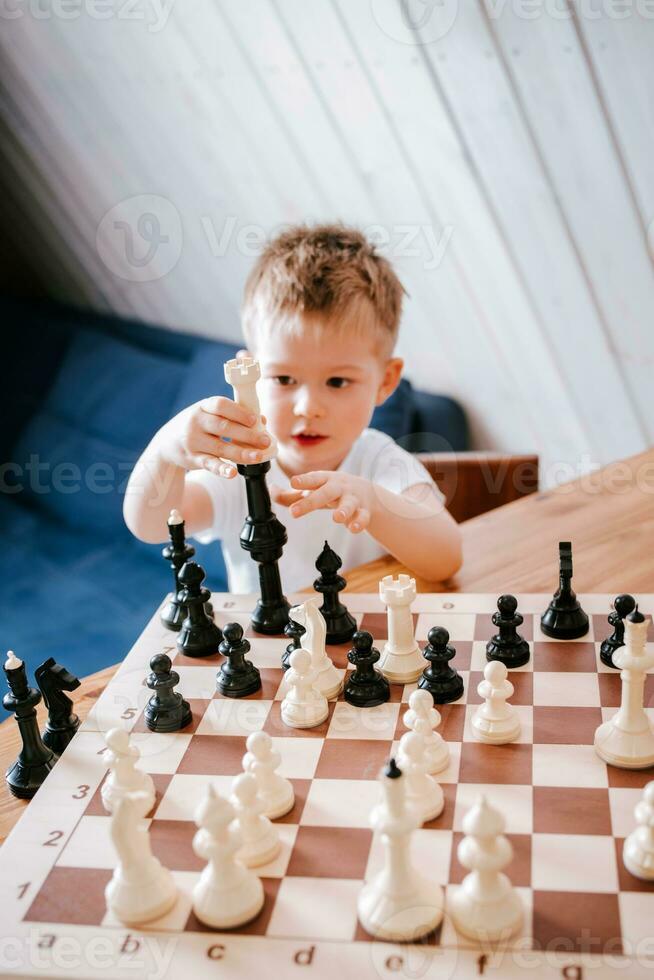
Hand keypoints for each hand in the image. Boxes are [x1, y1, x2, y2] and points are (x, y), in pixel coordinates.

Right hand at [153, 397, 270, 477]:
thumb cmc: (197, 426)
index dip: (239, 412)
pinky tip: (233, 472)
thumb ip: (233, 416)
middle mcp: (195, 422)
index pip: (221, 406)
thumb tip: (262, 421)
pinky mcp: (192, 459)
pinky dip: (221, 469)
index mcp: (202, 407)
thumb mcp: (208, 414)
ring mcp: (193, 441)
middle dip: (247, 435)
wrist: (166, 443)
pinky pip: (209, 464)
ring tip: (258, 457)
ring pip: (220, 448)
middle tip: (265, 441)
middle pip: (224, 427)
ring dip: (241, 453)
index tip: (255, 420)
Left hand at [280, 472, 372, 533]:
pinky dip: (359, 522)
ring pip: (349, 504)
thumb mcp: (314, 490)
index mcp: (325, 480)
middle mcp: (339, 487)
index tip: (292, 482)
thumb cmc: (333, 491)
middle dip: (311, 501)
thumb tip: (270, 491)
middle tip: (294, 512)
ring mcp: (353, 499)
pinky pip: (363, 517)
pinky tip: (353, 528)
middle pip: (326, 492)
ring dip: (343, 510)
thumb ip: (292, 495)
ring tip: (337, 518)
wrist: (367, 492)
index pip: (313, 479)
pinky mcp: (364, 511)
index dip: (303, 481)